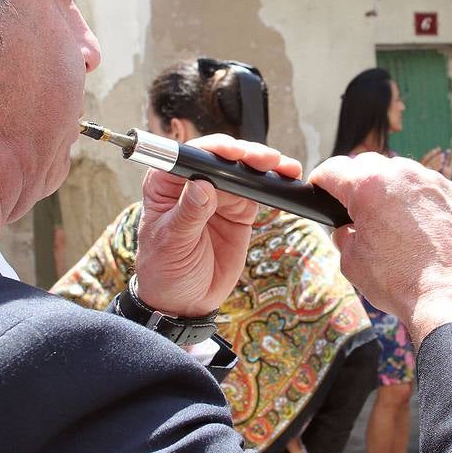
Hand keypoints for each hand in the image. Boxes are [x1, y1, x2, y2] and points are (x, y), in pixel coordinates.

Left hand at [135, 134, 301, 317]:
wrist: (185, 301)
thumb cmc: (165, 270)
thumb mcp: (172, 243)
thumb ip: (188, 213)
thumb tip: (202, 185)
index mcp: (166, 184)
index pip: (189, 156)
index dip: (213, 150)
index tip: (233, 153)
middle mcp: (193, 183)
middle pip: (221, 158)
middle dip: (245, 155)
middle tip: (266, 160)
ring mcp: (219, 196)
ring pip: (243, 171)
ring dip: (265, 166)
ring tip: (284, 168)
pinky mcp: (240, 210)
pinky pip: (258, 192)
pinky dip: (273, 184)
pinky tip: (286, 179)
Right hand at [309, 152, 451, 345]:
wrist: (449, 298)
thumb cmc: (400, 283)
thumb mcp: (352, 263)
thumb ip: (343, 236)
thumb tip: (347, 230)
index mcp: (369, 187)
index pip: (333, 169)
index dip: (322, 181)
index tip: (322, 189)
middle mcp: (402, 175)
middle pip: (368, 165)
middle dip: (357, 183)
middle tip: (357, 210)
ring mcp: (434, 182)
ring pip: (402, 173)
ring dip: (391, 189)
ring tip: (392, 222)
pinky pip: (429, 188)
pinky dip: (420, 201)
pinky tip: (421, 228)